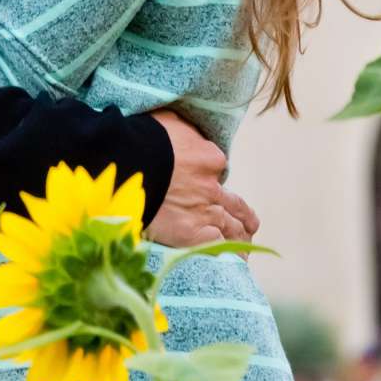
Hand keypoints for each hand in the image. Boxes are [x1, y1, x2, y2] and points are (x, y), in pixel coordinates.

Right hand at [143, 111, 259, 246]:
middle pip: (234, 203)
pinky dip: (226, 251)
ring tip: (246, 245)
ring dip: (240, 236)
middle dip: (244, 215)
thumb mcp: (168, 121)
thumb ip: (183, 129)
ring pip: (231, 226)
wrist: (128, 166)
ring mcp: (204, 211)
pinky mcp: (192, 233)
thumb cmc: (143, 140)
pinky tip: (232, 259)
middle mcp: (211, 187)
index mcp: (209, 158)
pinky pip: (217, 245)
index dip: (212, 175)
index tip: (208, 181)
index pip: (218, 168)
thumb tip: (182, 129)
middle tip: (251, 223)